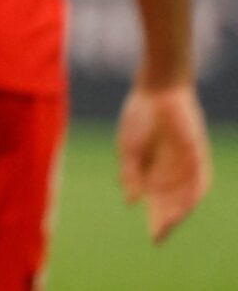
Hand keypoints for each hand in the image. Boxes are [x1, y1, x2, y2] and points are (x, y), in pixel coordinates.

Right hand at [119, 82, 211, 241]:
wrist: (157, 89)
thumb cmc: (139, 115)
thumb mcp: (128, 147)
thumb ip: (130, 173)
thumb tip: (130, 201)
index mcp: (153, 170)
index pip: (157, 201)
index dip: (156, 219)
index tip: (153, 238)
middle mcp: (172, 171)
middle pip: (172, 202)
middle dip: (166, 219)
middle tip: (159, 235)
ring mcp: (186, 163)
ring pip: (186, 194)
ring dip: (179, 209)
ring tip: (170, 223)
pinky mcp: (198, 153)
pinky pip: (200, 178)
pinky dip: (193, 192)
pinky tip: (187, 204)